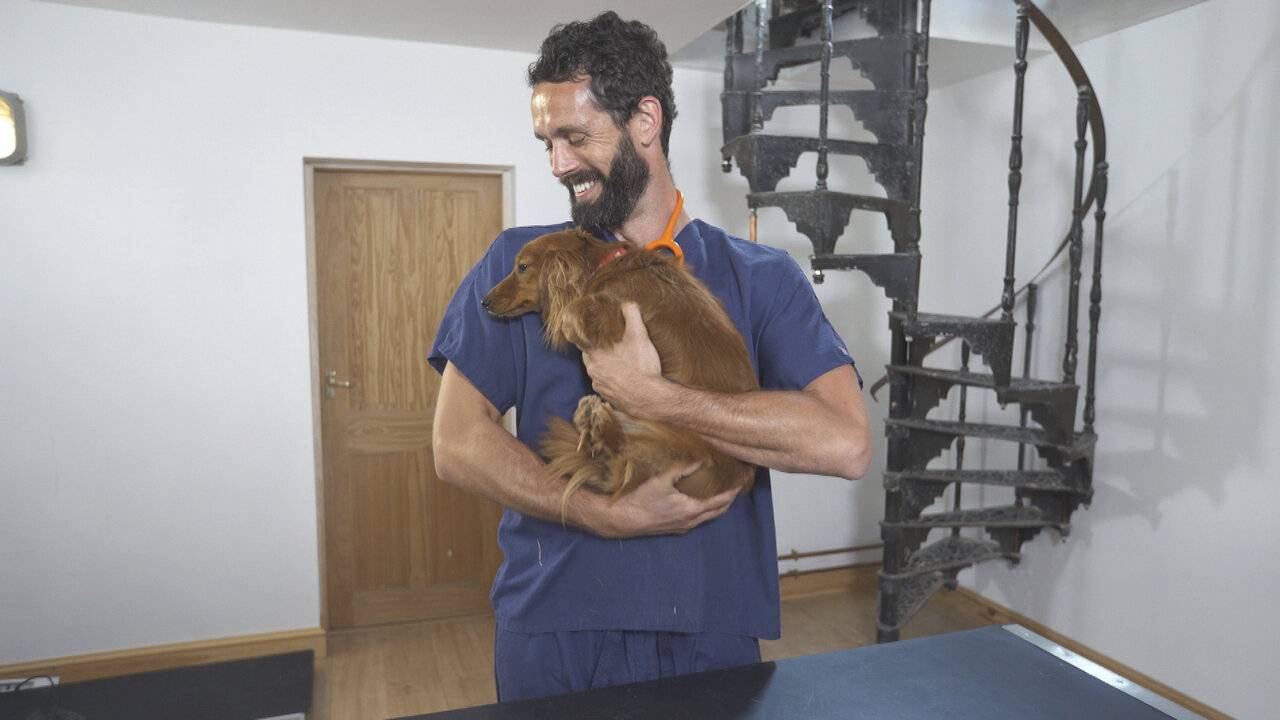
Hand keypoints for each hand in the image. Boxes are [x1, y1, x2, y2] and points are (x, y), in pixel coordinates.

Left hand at [581, 303, 663, 415]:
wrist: (650, 399)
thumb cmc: (642, 367)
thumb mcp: (639, 335)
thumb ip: (632, 316)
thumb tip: (628, 303)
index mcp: (595, 354)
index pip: (580, 341)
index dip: (584, 334)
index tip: (589, 331)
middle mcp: (593, 371)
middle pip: (589, 357)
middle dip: (598, 350)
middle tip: (610, 345)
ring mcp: (600, 386)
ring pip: (597, 372)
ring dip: (605, 367)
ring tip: (620, 362)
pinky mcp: (608, 398)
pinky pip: (606, 386)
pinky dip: (613, 381)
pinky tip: (625, 378)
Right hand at [584, 462, 740, 537]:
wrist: (621, 519)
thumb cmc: (640, 499)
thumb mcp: (662, 479)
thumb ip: (682, 468)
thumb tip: (701, 460)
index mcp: (691, 509)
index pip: (720, 501)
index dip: (732, 492)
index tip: (741, 483)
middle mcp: (690, 521)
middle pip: (718, 512)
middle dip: (728, 500)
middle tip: (735, 488)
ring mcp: (682, 527)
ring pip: (707, 518)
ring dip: (716, 507)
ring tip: (721, 494)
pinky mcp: (674, 529)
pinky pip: (696, 521)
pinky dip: (704, 512)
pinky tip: (699, 503)